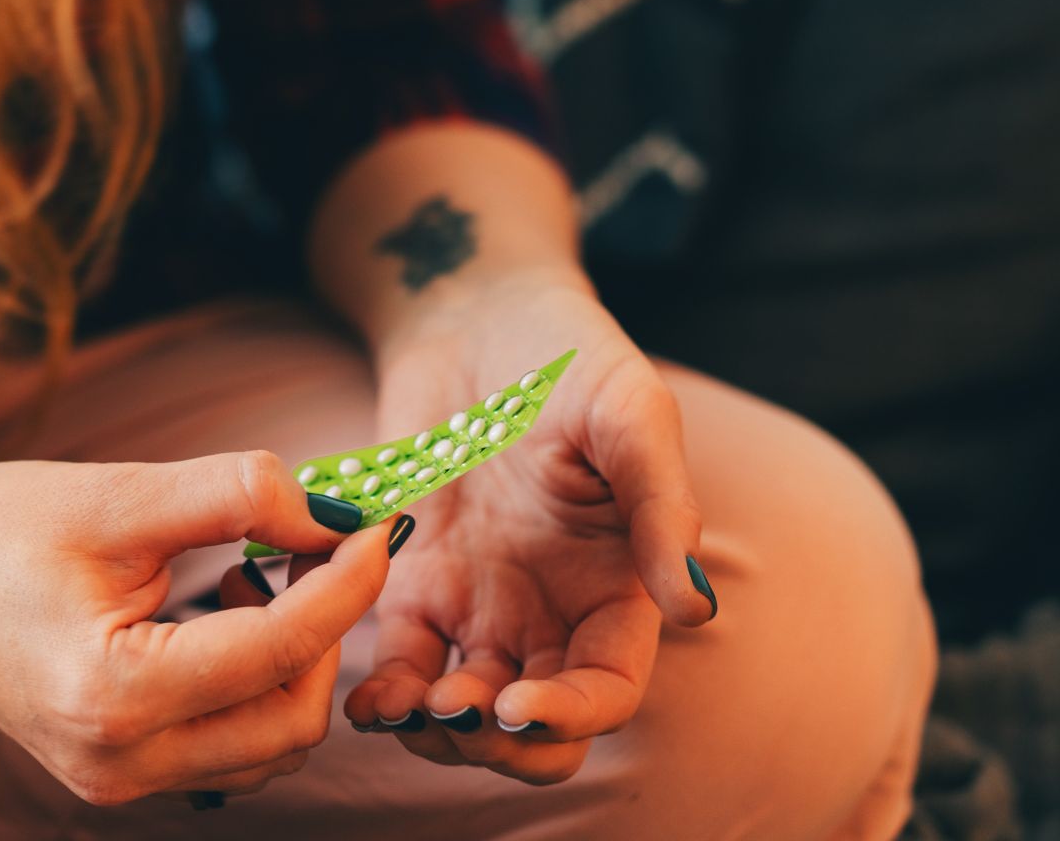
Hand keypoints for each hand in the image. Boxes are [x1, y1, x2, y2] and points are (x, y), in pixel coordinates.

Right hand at [0, 452, 390, 804]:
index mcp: (113, 695)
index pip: (280, 649)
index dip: (347, 580)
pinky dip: (255, 685)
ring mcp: (114, 778)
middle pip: (292, 719)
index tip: (377, 522)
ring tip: (255, 576)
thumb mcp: (113, 495)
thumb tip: (326, 507)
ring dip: (294, 661)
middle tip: (314, 542)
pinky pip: (227, 746)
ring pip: (269, 744)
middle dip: (326, 628)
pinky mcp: (114, 769)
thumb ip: (231, 495)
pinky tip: (225, 613)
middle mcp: (118, 761)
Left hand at [344, 268, 712, 783]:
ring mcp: (481, 605)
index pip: (608, 687)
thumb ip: (661, 503)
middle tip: (451, 714)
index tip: (519, 705)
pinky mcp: (413, 587)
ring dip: (436, 734)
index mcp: (615, 584)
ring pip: (467, 715)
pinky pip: (404, 667)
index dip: (571, 715)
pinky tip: (365, 698)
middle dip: (496, 745)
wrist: (470, 315)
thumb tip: (694, 608)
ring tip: (400, 709)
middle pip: (538, 728)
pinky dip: (385, 699)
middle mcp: (551, 611)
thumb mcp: (628, 408)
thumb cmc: (564, 352)